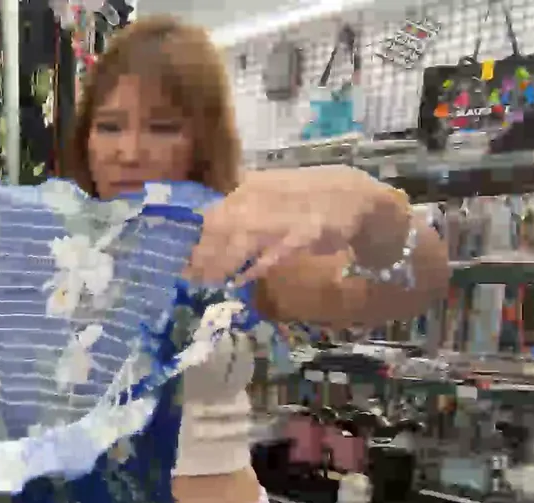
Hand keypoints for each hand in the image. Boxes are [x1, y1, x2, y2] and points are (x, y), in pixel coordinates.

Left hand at [185, 166, 411, 286]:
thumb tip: (207, 229)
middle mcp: (260, 199)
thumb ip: (242, 211)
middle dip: (201, 254)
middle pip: (219, 229)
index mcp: (250, 189)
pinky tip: (240, 281)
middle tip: (186, 277)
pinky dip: (254, 268)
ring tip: (207, 282)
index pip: (211, 214)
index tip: (176, 257)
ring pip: (240, 242)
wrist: (356, 196)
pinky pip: (271, 254)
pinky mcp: (300, 235)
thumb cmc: (308, 198)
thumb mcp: (270, 197)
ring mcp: (281, 217)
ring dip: (221, 264)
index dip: (192, 237)